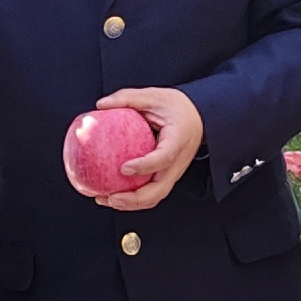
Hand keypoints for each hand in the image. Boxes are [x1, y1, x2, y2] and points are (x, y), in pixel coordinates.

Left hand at [91, 85, 201, 210]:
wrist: (199, 117)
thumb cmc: (177, 107)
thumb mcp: (153, 96)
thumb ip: (128, 98)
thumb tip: (101, 104)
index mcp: (178, 139)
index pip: (164, 158)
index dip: (145, 166)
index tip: (124, 168)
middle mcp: (178, 161)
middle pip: (160, 189)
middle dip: (134, 199)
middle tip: (110, 197)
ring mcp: (173, 172)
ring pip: (155, 196)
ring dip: (131, 203)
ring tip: (106, 200)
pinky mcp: (167, 176)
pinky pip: (151, 192)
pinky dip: (133, 199)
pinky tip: (113, 195)